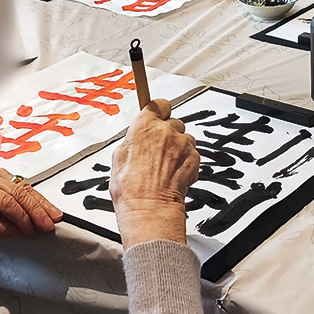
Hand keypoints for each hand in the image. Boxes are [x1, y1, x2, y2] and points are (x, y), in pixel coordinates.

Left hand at [0, 166, 62, 240]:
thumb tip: (17, 228)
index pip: (5, 201)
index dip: (21, 216)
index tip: (31, 229)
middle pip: (19, 192)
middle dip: (37, 209)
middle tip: (49, 223)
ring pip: (25, 187)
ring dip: (41, 203)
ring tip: (53, 215)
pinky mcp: (5, 176)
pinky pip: (25, 186)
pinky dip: (37, 198)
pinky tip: (47, 207)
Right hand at [110, 99, 199, 248]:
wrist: (150, 208)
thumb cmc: (132, 189)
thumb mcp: (118, 158)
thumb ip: (131, 141)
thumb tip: (134, 139)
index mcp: (144, 127)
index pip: (158, 104)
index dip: (158, 111)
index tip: (157, 115)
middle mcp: (165, 131)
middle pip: (172, 122)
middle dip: (167, 133)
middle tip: (157, 150)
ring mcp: (182, 144)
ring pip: (184, 137)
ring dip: (177, 147)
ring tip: (165, 165)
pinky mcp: (194, 157)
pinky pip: (192, 153)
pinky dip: (185, 160)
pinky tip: (173, 173)